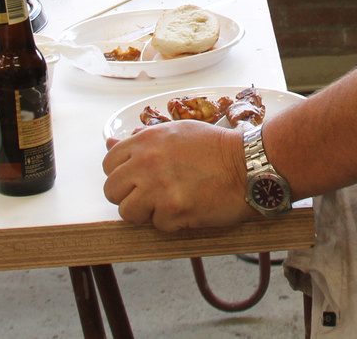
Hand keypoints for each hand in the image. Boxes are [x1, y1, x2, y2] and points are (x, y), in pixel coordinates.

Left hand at [101, 120, 251, 231]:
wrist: (247, 164)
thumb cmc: (215, 148)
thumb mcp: (176, 132)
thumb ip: (142, 139)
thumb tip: (111, 142)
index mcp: (146, 141)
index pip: (109, 163)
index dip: (121, 174)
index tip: (135, 179)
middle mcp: (147, 163)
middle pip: (112, 190)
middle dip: (128, 196)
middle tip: (149, 196)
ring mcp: (158, 188)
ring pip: (128, 212)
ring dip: (145, 213)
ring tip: (166, 205)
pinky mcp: (173, 210)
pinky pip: (157, 225)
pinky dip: (171, 221)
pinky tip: (187, 208)